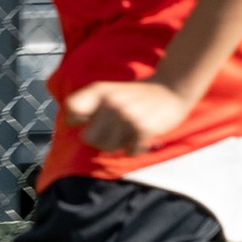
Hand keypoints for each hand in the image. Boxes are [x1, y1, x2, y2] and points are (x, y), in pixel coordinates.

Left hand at [63, 77, 190, 157]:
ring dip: (118, 145)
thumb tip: (70, 120)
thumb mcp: (109, 91)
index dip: (75, 120)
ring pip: (108, 147)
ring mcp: (126, 115)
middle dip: (98, 139)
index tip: (87, 120)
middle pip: (88, 138)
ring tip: (128, 133)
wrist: (171, 90)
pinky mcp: (142, 128)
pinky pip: (130, 151)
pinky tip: (141, 137)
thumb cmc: (135, 95)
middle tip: (112, 133)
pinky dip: (135, 148)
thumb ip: (90, 104)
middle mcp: (110, 102)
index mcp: (99, 90)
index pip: (71, 110)